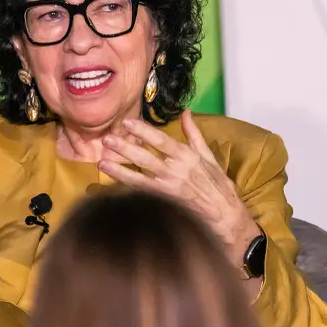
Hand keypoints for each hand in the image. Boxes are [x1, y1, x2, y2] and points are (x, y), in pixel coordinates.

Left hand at [98, 110, 260, 265]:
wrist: (224, 213)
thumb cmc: (217, 183)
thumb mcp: (207, 155)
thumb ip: (194, 133)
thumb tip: (186, 112)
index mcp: (187, 156)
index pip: (161, 140)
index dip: (143, 131)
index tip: (127, 123)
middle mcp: (176, 171)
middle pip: (146, 157)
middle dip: (125, 148)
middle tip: (107, 139)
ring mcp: (169, 188)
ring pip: (140, 176)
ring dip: (120, 169)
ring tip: (102, 162)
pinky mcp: (165, 202)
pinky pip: (143, 193)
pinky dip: (128, 187)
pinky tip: (114, 183)